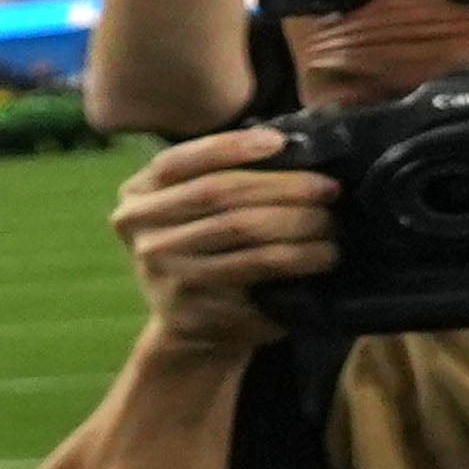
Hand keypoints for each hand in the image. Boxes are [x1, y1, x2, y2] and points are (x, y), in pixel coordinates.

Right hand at [115, 125, 334, 356]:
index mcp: (136, 199)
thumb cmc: (208, 251)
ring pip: (242, 229)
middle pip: (216, 193)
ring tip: (332, 223)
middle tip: (328, 189)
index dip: (228, 147)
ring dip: (299, 222)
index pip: (177, 162)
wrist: (193, 326)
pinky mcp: (193, 303)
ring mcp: (163, 270)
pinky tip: (323, 255)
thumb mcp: (194, 211)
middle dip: (282, 186)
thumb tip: (292, 142)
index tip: (280, 142)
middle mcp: (140, 232)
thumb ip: (221, 178)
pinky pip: (258, 269)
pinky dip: (300, 258)